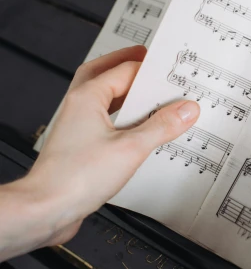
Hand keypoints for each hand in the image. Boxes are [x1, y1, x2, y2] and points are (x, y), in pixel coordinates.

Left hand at [25, 46, 199, 245]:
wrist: (46, 208)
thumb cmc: (75, 177)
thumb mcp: (131, 148)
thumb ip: (161, 127)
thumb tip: (185, 110)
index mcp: (87, 97)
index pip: (125, 70)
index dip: (151, 69)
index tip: (173, 72)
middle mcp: (78, 106)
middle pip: (103, 73)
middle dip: (126, 65)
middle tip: (148, 60)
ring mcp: (76, 126)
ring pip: (102, 98)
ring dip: (123, 92)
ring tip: (147, 92)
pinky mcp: (79, 146)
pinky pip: (102, 121)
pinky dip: (120, 117)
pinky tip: (135, 128)